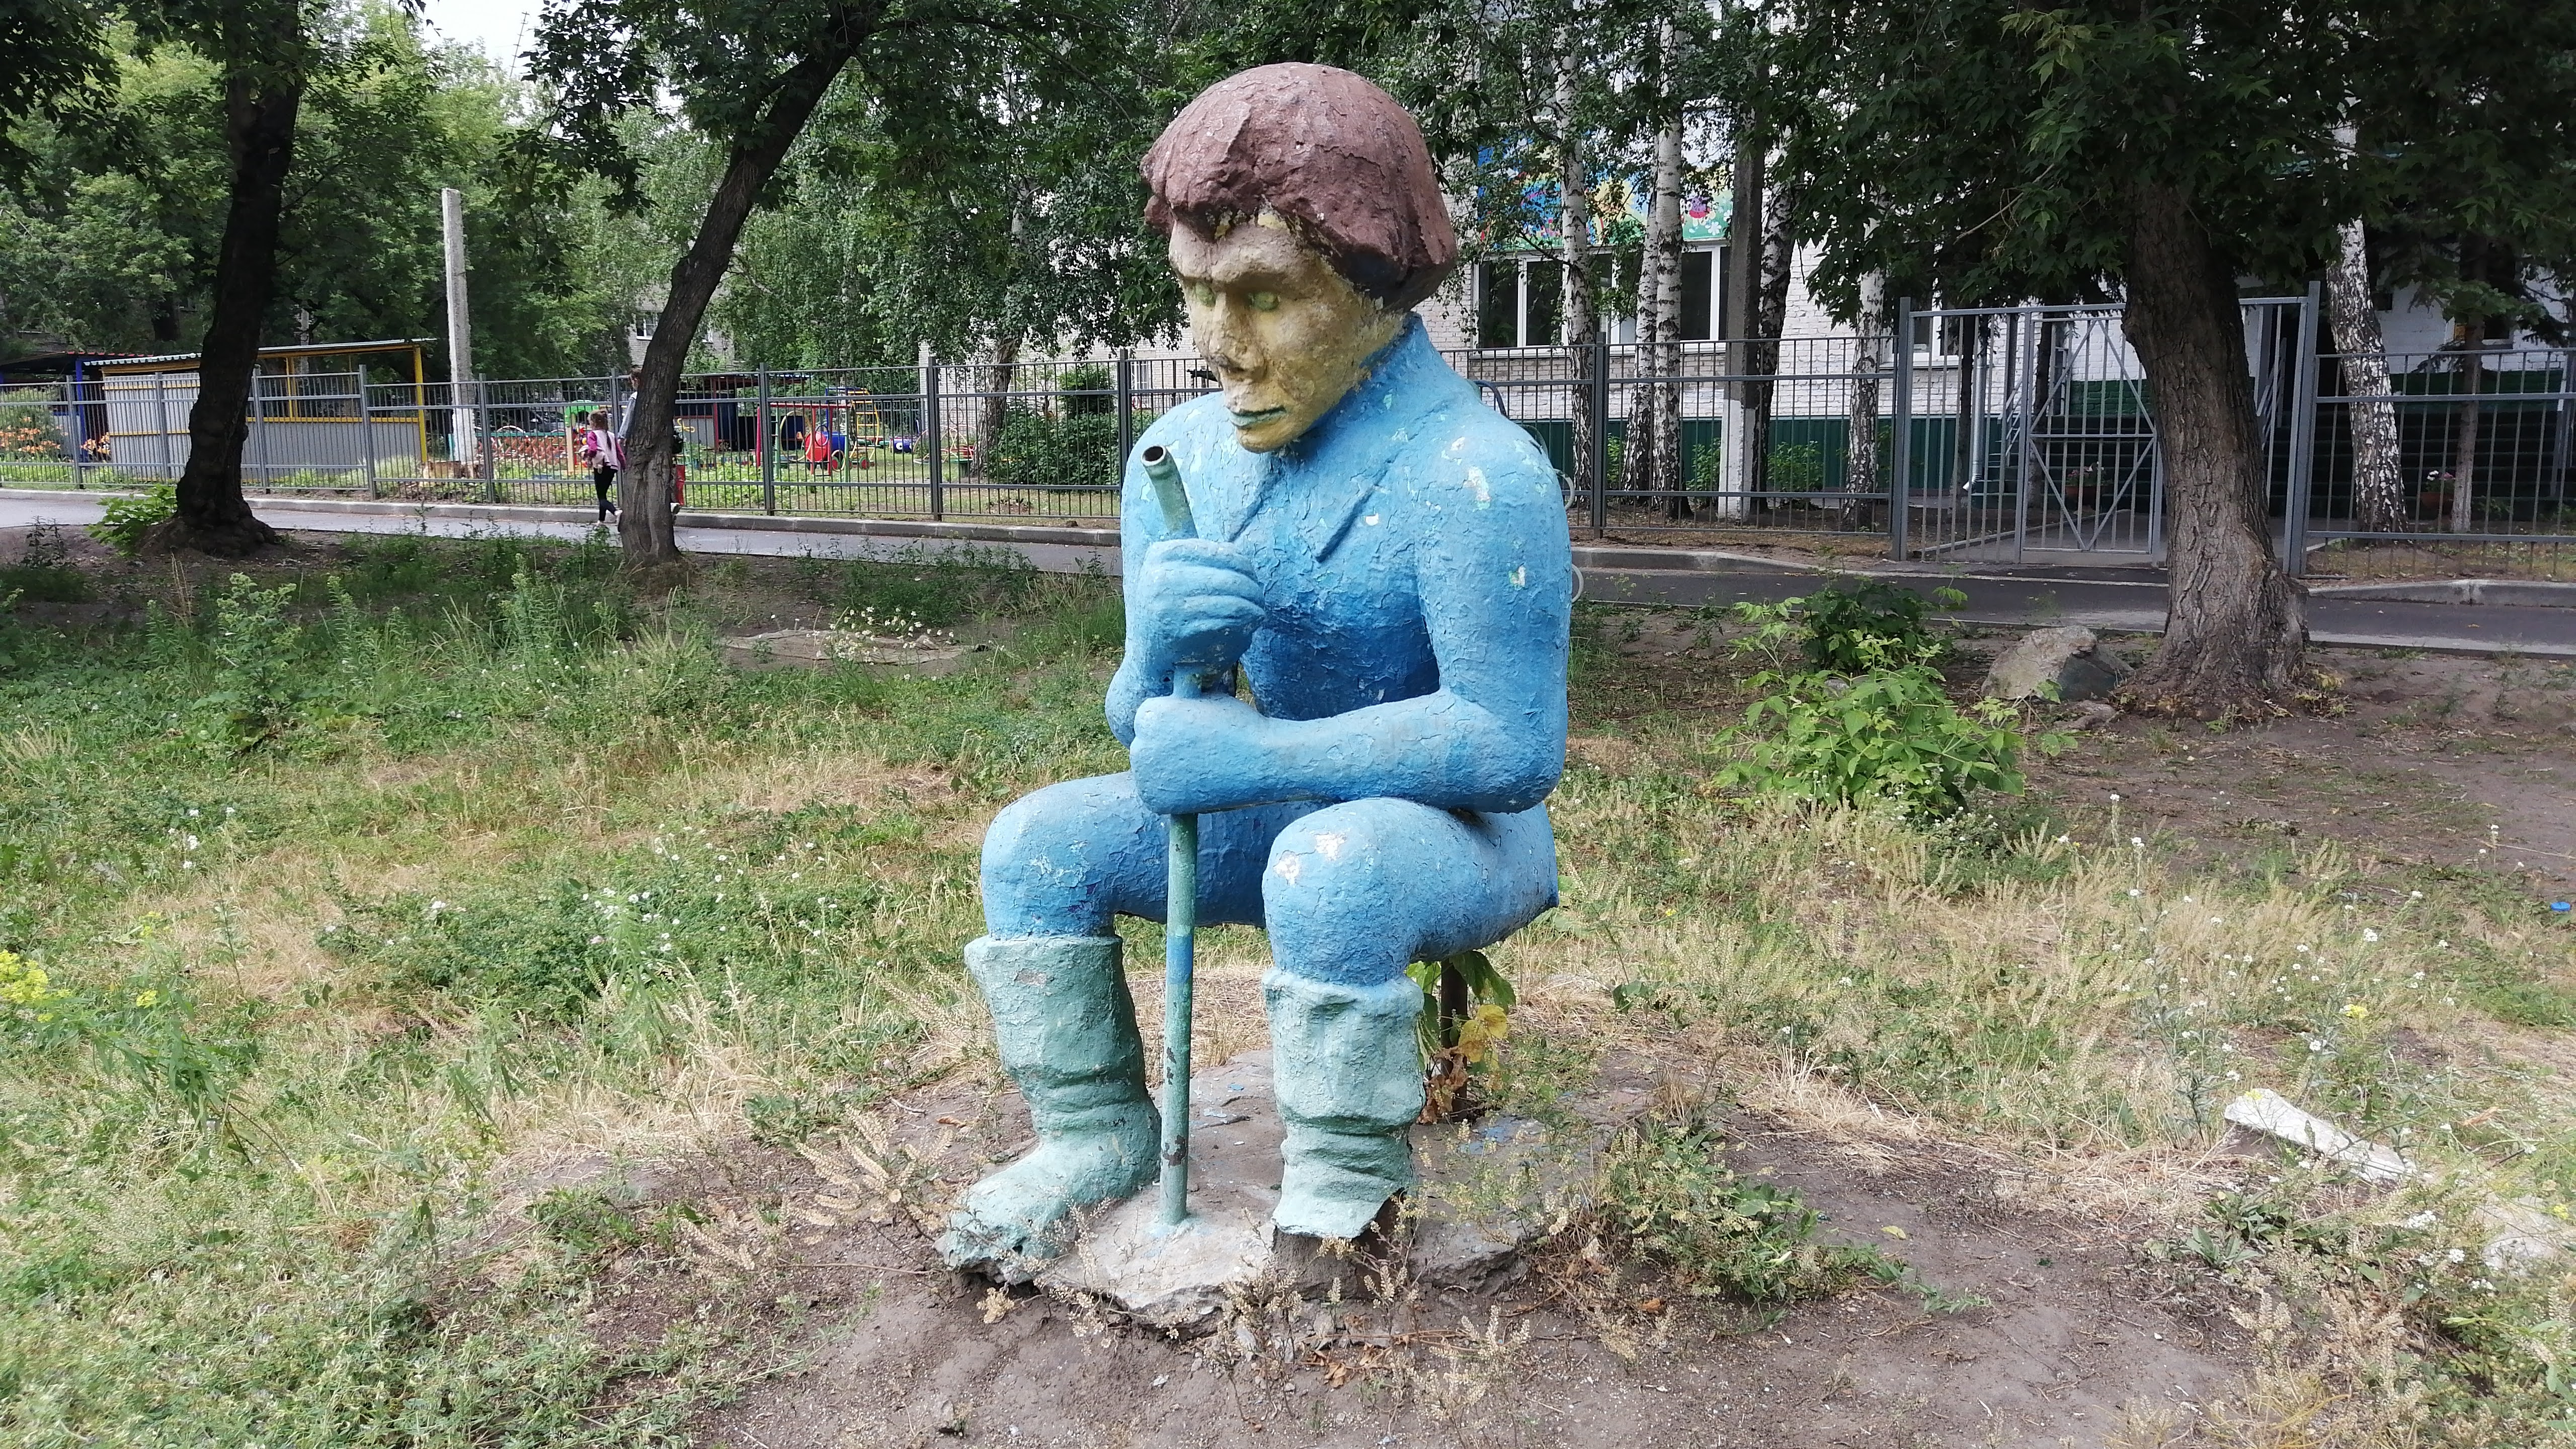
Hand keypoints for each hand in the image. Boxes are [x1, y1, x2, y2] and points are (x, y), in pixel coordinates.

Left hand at [1131, 692, 1269, 814]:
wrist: (1260, 761)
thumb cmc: (1239, 725)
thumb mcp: (1205, 699)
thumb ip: (1182, 701)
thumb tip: (1174, 696)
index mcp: (1150, 713)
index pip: (1147, 719)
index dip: (1170, 726)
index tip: (1188, 734)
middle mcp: (1141, 742)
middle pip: (1144, 745)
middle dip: (1164, 749)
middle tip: (1193, 755)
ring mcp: (1145, 773)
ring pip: (1148, 771)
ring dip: (1166, 771)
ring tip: (1197, 770)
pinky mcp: (1154, 799)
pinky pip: (1156, 795)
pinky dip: (1171, 795)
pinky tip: (1194, 787)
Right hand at [1135, 538, 1263, 673]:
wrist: (1146, 645)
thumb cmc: (1168, 603)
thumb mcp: (1173, 572)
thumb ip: (1199, 558)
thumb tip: (1235, 553)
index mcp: (1160, 554)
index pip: (1213, 551)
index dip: (1239, 561)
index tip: (1250, 573)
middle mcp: (1160, 577)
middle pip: (1224, 577)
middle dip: (1250, 586)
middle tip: (1259, 596)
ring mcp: (1168, 604)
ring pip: (1228, 600)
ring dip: (1251, 606)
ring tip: (1258, 610)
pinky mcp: (1179, 630)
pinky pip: (1223, 620)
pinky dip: (1242, 620)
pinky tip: (1250, 621)